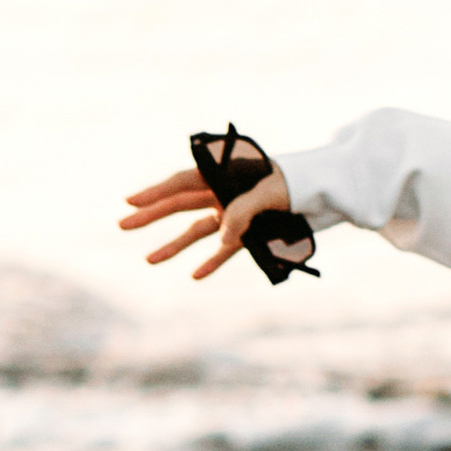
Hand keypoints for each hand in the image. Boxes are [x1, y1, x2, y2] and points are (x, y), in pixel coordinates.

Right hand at [120, 162, 289, 281]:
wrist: (328, 195)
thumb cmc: (299, 184)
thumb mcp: (270, 193)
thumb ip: (243, 211)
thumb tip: (222, 238)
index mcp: (226, 175)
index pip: (183, 182)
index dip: (156, 191)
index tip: (130, 200)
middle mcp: (225, 194)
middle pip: (181, 205)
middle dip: (152, 215)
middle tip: (122, 224)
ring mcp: (236, 216)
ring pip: (198, 232)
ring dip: (173, 246)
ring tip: (149, 260)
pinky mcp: (251, 235)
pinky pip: (225, 251)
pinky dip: (211, 262)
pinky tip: (194, 275)